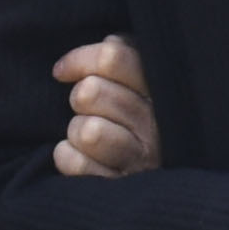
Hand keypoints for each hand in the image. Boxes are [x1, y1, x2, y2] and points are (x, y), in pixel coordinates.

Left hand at [49, 33, 157, 179]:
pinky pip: (76, 163)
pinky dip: (69, 157)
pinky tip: (82, 157)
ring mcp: (141, 160)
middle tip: (87, 107)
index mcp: (164, 91)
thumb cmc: (143, 119)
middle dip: (80, 97)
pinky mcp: (121, 188)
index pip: (113, 57)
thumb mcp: (147, 83)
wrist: (164, 186)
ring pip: (87, 130)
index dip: (79, 59)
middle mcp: (157, 126)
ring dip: (76, 130)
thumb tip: (110, 42)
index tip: (63, 70)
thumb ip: (131, 57)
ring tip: (88, 134)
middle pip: (91, 92)